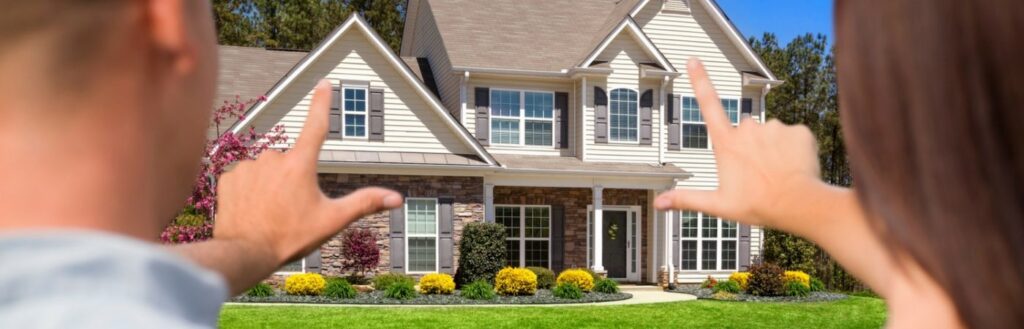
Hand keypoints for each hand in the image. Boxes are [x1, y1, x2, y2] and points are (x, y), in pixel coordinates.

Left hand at [214, 80, 402, 265]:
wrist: (243, 253)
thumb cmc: (290, 237)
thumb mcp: (332, 221)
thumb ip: (364, 203)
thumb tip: (397, 198)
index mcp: (300, 164)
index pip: (316, 126)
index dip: (321, 103)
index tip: (323, 82)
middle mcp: (273, 157)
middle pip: (291, 161)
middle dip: (293, 179)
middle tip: (290, 209)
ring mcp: (248, 166)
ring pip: (267, 170)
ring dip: (270, 185)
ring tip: (270, 213)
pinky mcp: (228, 177)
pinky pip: (245, 178)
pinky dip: (250, 191)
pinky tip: (251, 210)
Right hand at [654, 59, 822, 228]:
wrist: (799, 205)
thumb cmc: (757, 206)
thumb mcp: (718, 205)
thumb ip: (686, 199)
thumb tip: (658, 203)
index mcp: (727, 143)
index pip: (709, 105)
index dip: (700, 81)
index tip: (693, 60)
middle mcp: (748, 129)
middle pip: (746, 130)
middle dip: (750, 145)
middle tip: (757, 172)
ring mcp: (774, 128)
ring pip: (771, 134)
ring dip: (773, 148)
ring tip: (777, 173)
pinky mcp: (798, 131)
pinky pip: (794, 137)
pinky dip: (795, 150)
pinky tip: (795, 167)